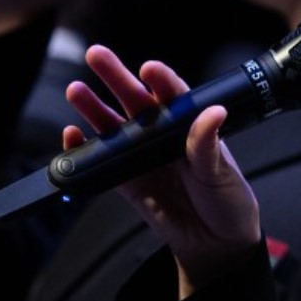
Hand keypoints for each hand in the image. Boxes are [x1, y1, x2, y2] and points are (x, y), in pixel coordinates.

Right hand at [65, 44, 260, 299]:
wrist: (216, 245)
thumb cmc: (228, 202)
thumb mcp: (223, 172)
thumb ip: (208, 145)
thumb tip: (213, 113)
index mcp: (190, 126)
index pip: (173, 95)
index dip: (161, 80)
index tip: (149, 69)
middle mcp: (163, 136)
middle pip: (135, 101)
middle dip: (115, 77)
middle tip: (96, 55)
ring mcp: (143, 157)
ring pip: (114, 126)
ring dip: (93, 108)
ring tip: (76, 90)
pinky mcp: (128, 182)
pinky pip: (103, 163)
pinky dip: (85, 149)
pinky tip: (73, 135)